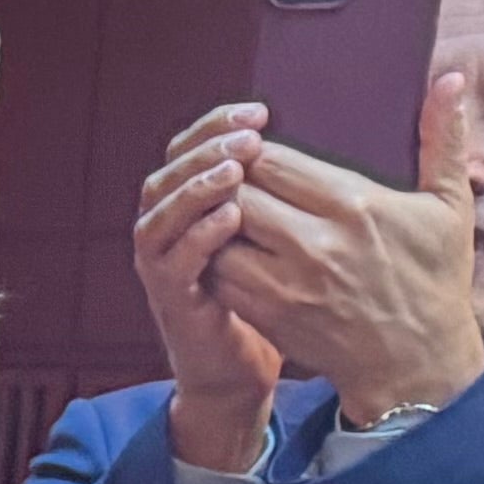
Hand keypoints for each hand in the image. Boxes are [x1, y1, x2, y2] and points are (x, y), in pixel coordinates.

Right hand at [130, 102, 287, 469]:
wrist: (240, 371)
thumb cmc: (268, 303)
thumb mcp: (279, 239)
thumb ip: (287, 194)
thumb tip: (325, 145)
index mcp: (191, 210)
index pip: (189, 151)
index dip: (215, 127)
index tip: (259, 112)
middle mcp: (168, 233)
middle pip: (165, 173)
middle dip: (204, 149)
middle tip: (246, 138)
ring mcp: (164, 268)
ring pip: (158, 214)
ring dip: (194, 188)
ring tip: (235, 171)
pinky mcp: (173, 302)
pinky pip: (172, 263)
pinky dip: (196, 238)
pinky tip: (229, 220)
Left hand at [203, 70, 483, 421]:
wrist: (416, 362)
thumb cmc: (435, 279)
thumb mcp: (449, 206)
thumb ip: (443, 138)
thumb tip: (451, 77)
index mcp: (356, 205)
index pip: (271, 160)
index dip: (251, 150)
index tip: (252, 148)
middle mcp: (316, 242)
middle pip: (236, 190)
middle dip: (226, 179)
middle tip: (228, 176)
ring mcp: (285, 281)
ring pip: (218, 231)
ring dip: (214, 218)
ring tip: (223, 209)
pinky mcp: (266, 312)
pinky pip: (217, 272)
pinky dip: (214, 255)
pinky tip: (225, 247)